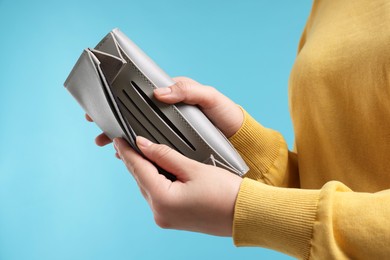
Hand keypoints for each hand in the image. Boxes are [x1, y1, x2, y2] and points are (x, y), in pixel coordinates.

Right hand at [86, 76, 243, 145]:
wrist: (240, 141)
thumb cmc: (226, 114)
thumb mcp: (209, 97)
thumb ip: (187, 91)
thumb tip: (158, 93)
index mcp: (174, 98)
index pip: (142, 96)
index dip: (121, 101)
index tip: (103, 106)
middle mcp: (169, 114)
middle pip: (136, 116)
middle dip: (115, 122)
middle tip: (98, 130)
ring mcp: (171, 131)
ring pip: (141, 133)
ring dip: (123, 138)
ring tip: (107, 144)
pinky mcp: (176, 147)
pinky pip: (152, 148)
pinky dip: (139, 151)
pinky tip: (128, 157)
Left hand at [113, 136, 241, 235]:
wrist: (246, 214)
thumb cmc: (225, 192)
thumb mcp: (194, 168)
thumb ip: (165, 155)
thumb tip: (144, 145)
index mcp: (163, 200)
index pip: (139, 169)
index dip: (128, 152)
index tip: (119, 139)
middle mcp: (160, 213)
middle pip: (141, 179)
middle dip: (135, 160)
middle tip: (128, 142)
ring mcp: (166, 218)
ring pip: (148, 187)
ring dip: (145, 170)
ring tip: (142, 152)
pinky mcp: (173, 219)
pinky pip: (158, 196)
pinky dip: (156, 181)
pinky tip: (158, 169)